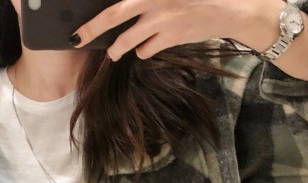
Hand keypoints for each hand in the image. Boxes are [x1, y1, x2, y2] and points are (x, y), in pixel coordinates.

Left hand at [70, 0, 265, 61]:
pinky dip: (144, 51)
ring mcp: (161, 20)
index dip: (99, 15)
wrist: (230, 7)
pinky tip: (146, 49)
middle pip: (114, 16)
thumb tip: (131, 6)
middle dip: (92, 29)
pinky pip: (147, 50)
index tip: (81, 26)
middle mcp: (152, 0)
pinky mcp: (171, 38)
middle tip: (77, 38)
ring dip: (118, 49)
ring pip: (128, 41)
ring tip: (114, 53)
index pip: (119, 2)